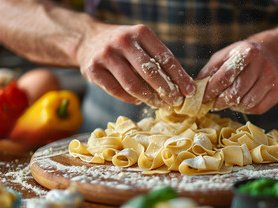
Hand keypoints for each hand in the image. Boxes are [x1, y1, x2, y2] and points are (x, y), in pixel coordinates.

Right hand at [77, 24, 195, 107]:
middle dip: (166, 90)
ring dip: (150, 98)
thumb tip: (182, 86)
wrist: (88, 39)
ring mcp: (106, 55)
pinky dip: (131, 99)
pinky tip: (139, 99)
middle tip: (175, 102)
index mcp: (140, 33)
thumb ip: (158, 60)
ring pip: (133, 85)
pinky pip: (117, 91)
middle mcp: (123, 41)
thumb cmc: (124, 45)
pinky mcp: (92, 70)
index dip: (179, 77)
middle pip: (150, 72)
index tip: (189, 91)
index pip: (165, 58)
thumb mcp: (141, 42)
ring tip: (159, 104)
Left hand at [197, 40, 277, 113]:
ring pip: (246, 104)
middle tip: (212, 104)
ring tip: (227, 100)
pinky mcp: (276, 93)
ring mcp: (272, 80)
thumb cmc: (241, 56)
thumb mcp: (224, 56)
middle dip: (220, 102)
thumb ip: (209, 71)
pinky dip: (245, 109)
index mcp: (247, 53)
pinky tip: (241, 101)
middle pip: (235, 94)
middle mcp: (262, 66)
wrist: (271, 53)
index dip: (210, 91)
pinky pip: (256, 109)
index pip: (224, 77)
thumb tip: (195, 88)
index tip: (201, 99)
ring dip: (232, 106)